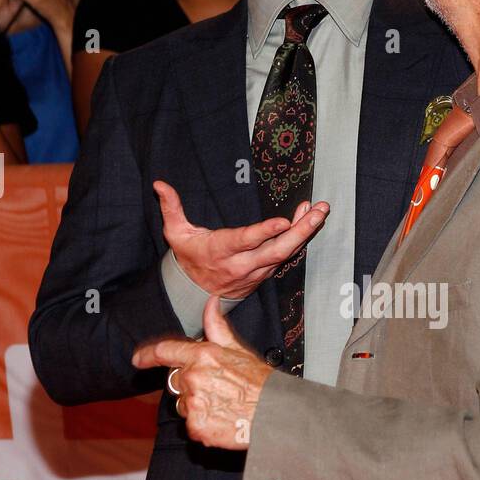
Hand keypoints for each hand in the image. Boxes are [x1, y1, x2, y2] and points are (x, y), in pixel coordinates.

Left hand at [131, 296, 271, 449]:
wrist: (275, 414)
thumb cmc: (259, 381)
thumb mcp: (238, 349)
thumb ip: (217, 326)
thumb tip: (211, 301)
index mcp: (202, 356)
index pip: (165, 351)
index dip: (147, 355)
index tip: (137, 359)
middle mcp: (193, 378)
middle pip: (177, 382)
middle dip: (191, 386)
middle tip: (218, 391)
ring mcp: (193, 403)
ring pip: (184, 405)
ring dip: (198, 407)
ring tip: (223, 407)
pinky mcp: (196, 427)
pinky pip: (192, 426)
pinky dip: (204, 426)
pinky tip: (222, 421)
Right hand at [154, 179, 328, 298]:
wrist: (194, 294)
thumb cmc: (187, 258)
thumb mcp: (175, 234)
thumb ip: (171, 208)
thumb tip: (160, 184)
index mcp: (220, 252)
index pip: (245, 242)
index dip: (265, 233)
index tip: (283, 221)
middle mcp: (242, 265)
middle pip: (276, 251)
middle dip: (301, 231)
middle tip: (319, 212)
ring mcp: (256, 272)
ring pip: (285, 254)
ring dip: (304, 232)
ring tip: (319, 211)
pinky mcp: (264, 275)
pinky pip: (285, 257)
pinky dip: (298, 239)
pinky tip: (308, 220)